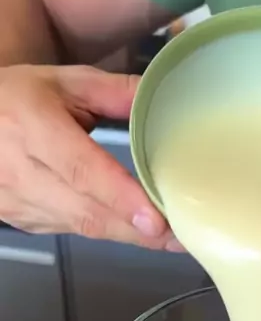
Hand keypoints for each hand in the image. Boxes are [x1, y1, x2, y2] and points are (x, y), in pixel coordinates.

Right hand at [0, 64, 176, 248]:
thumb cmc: (18, 98)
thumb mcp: (64, 82)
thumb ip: (115, 91)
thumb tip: (164, 101)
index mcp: (32, 126)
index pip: (80, 169)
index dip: (120, 197)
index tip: (155, 220)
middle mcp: (19, 170)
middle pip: (86, 210)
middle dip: (137, 229)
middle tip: (183, 236)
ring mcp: (17, 202)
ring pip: (81, 227)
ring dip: (127, 235)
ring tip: (170, 238)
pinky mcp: (22, 221)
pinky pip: (72, 230)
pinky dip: (107, 231)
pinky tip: (135, 230)